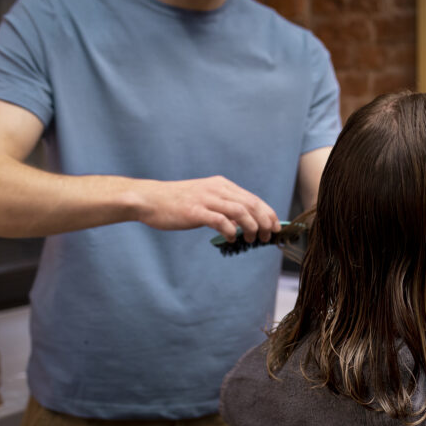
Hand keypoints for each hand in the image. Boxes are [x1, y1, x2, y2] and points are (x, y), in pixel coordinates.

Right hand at [134, 175, 279, 242]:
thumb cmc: (177, 203)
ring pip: (240, 211)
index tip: (276, 227)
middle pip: (251, 204)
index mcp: (221, 185)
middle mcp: (217, 189)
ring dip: (252, 227)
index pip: (253, 199)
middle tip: (268, 237)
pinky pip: (221, 221)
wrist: (149, 199)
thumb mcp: (205, 200)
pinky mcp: (195, 211)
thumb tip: (243, 224)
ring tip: (253, 239)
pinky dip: (231, 231)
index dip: (268, 213)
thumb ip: (224, 209)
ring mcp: (206, 199)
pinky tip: (232, 239)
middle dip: (265, 222)